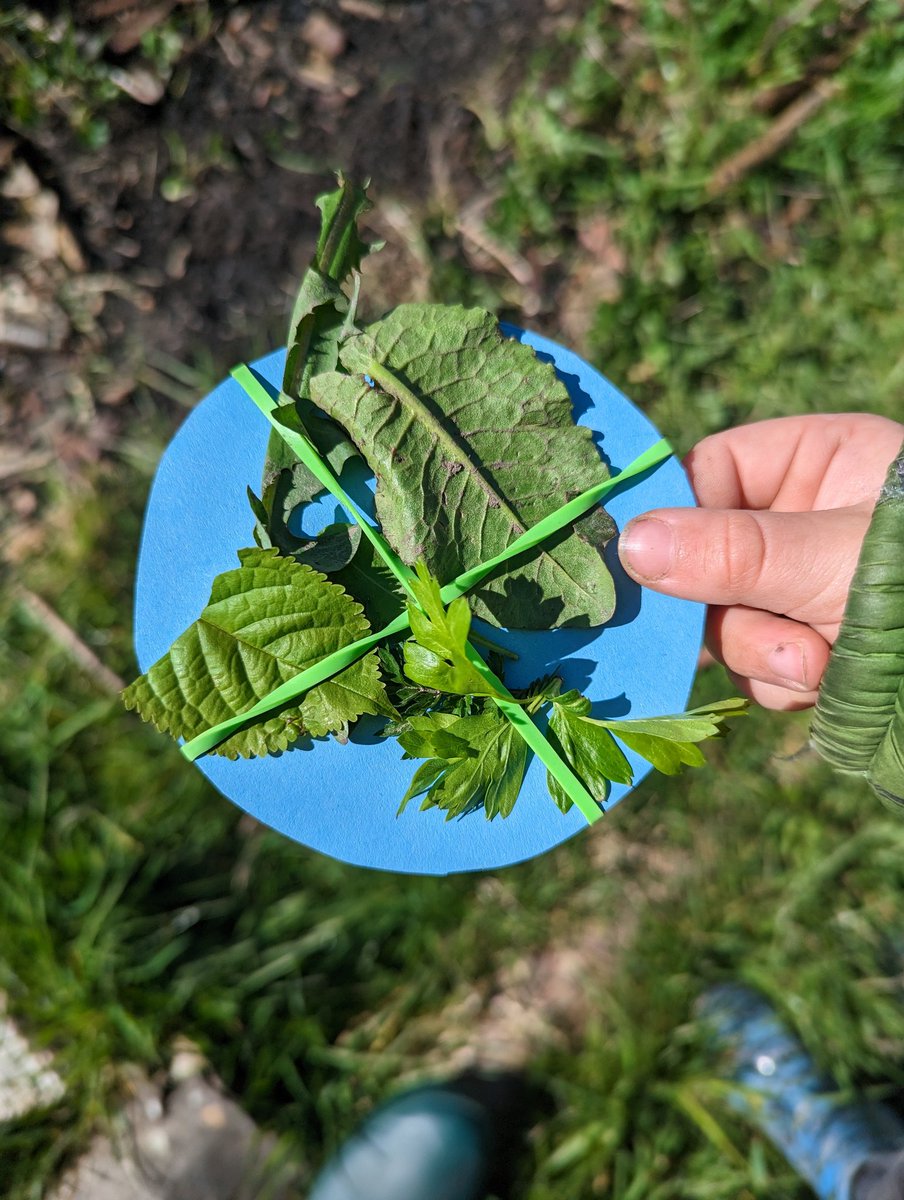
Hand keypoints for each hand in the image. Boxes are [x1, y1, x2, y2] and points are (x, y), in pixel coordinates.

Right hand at [617, 414, 903, 710]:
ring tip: (816, 664)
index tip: (640, 558)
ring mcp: (804, 585)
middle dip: (732, 606)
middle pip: (706, 556)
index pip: (709, 473)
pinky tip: (821, 681)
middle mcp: (804, 519)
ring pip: (725, 618)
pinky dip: (781, 679)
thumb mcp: (834, 559)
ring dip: (760, 651)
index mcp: (819, 461)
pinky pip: (755, 661)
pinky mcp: (810, 642)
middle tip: (765, 632)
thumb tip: (626, 541)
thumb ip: (733, 551)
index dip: (674, 517)